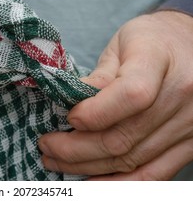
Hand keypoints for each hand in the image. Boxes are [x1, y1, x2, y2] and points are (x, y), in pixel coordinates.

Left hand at [39, 11, 192, 179]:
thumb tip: (72, 106)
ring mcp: (190, 125)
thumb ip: (100, 76)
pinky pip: (153, 175)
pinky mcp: (190, 145)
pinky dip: (118, 183)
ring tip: (57, 161)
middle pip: (124, 137)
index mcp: (159, 61)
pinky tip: (90, 183)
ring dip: (88, 167)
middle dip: (75, 148)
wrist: (187, 45)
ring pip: (131, 160)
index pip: (131, 95)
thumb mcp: (121, 44)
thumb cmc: (150, 40)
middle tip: (47, 145)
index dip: (94, 113)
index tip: (69, 117)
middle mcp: (182, 97)